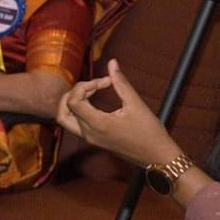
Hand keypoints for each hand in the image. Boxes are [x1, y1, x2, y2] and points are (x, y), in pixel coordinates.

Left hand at [55, 59, 180, 167]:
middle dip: (74, 93)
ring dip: (73, 102)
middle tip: (95, 85)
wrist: (156, 156)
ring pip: (65, 119)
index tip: (105, 82)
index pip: (72, 101)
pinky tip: (96, 101)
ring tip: (92, 91)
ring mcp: (89, 138)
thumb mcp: (136, 104)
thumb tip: (112, 63)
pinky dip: (79, 110)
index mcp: (97, 124)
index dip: (84, 86)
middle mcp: (88, 133)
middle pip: (63, 110)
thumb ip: (121, 83)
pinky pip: (75, 124)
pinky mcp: (93, 140)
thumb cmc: (149, 131)